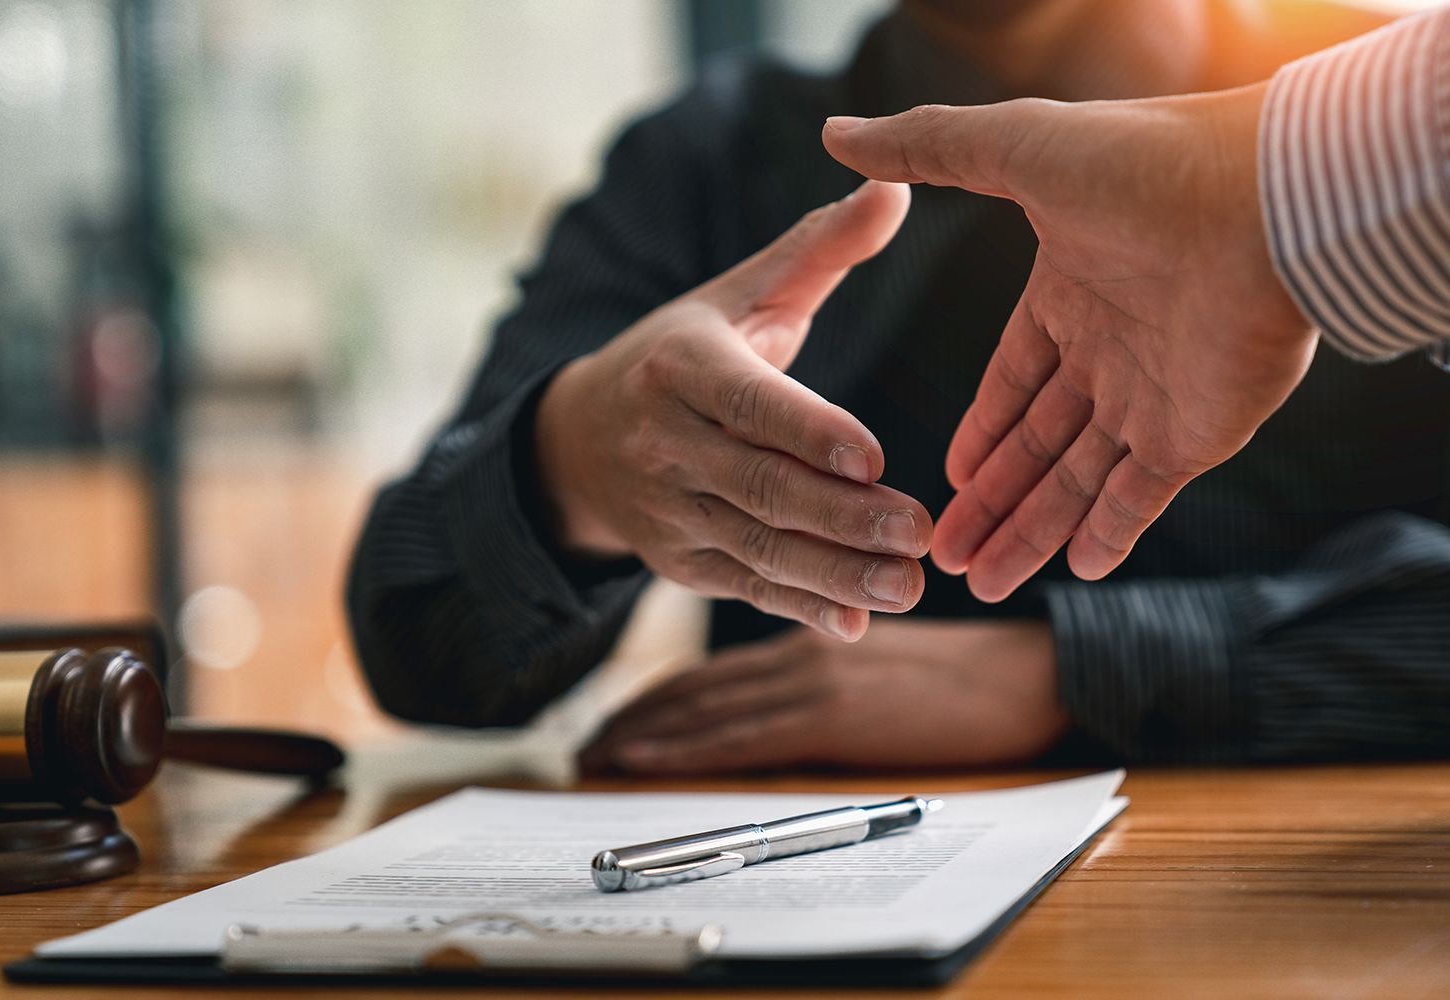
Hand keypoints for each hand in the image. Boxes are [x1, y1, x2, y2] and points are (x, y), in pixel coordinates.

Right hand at [536, 181, 932, 640]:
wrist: (581, 439)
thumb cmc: (683, 355)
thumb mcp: (737, 295)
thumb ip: (818, 250)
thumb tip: (896, 186)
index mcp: (683, 366)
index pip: (750, 403)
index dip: (809, 433)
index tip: (873, 457)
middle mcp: (667, 442)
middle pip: (761, 486)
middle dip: (842, 517)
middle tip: (920, 532)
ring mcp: (670, 509)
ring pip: (758, 547)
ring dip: (834, 574)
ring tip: (907, 586)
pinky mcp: (680, 561)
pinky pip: (745, 587)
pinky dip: (799, 608)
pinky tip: (855, 623)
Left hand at [580, 619, 1068, 773]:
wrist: (1025, 674)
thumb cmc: (966, 677)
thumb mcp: (883, 663)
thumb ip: (828, 675)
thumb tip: (782, 709)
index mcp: (810, 640)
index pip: (714, 672)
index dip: (658, 697)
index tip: (616, 723)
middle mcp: (799, 655)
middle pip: (695, 690)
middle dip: (634, 718)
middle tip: (584, 744)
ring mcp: (812, 683)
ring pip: (704, 710)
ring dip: (643, 735)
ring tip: (596, 756)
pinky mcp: (832, 715)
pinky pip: (740, 736)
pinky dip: (685, 747)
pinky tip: (646, 757)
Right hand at [823, 85, 1316, 600]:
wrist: (1263, 200)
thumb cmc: (1144, 165)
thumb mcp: (1015, 149)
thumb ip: (928, 148)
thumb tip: (837, 134)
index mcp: (1069, 295)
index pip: (1013, 382)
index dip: (979, 432)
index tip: (946, 479)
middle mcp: (1111, 351)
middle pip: (1036, 445)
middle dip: (989, 502)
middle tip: (940, 556)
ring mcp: (1155, 396)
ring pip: (1079, 481)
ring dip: (1031, 531)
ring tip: (980, 583)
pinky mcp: (1199, 432)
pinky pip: (1143, 497)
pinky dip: (1111, 534)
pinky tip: (1072, 571)